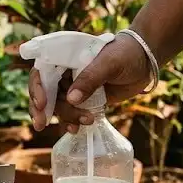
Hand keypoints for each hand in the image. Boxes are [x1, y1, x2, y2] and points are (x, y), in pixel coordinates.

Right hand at [28, 33, 152, 133]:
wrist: (145, 62)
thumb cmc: (126, 53)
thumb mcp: (108, 63)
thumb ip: (90, 79)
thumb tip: (71, 99)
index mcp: (64, 58)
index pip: (41, 72)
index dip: (37, 88)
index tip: (42, 104)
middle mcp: (65, 73)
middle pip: (45, 93)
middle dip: (42, 110)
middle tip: (41, 125)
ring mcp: (73, 88)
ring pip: (58, 106)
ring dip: (65, 117)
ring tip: (83, 122)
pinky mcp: (84, 100)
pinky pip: (70, 113)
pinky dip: (71, 122)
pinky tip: (77, 129)